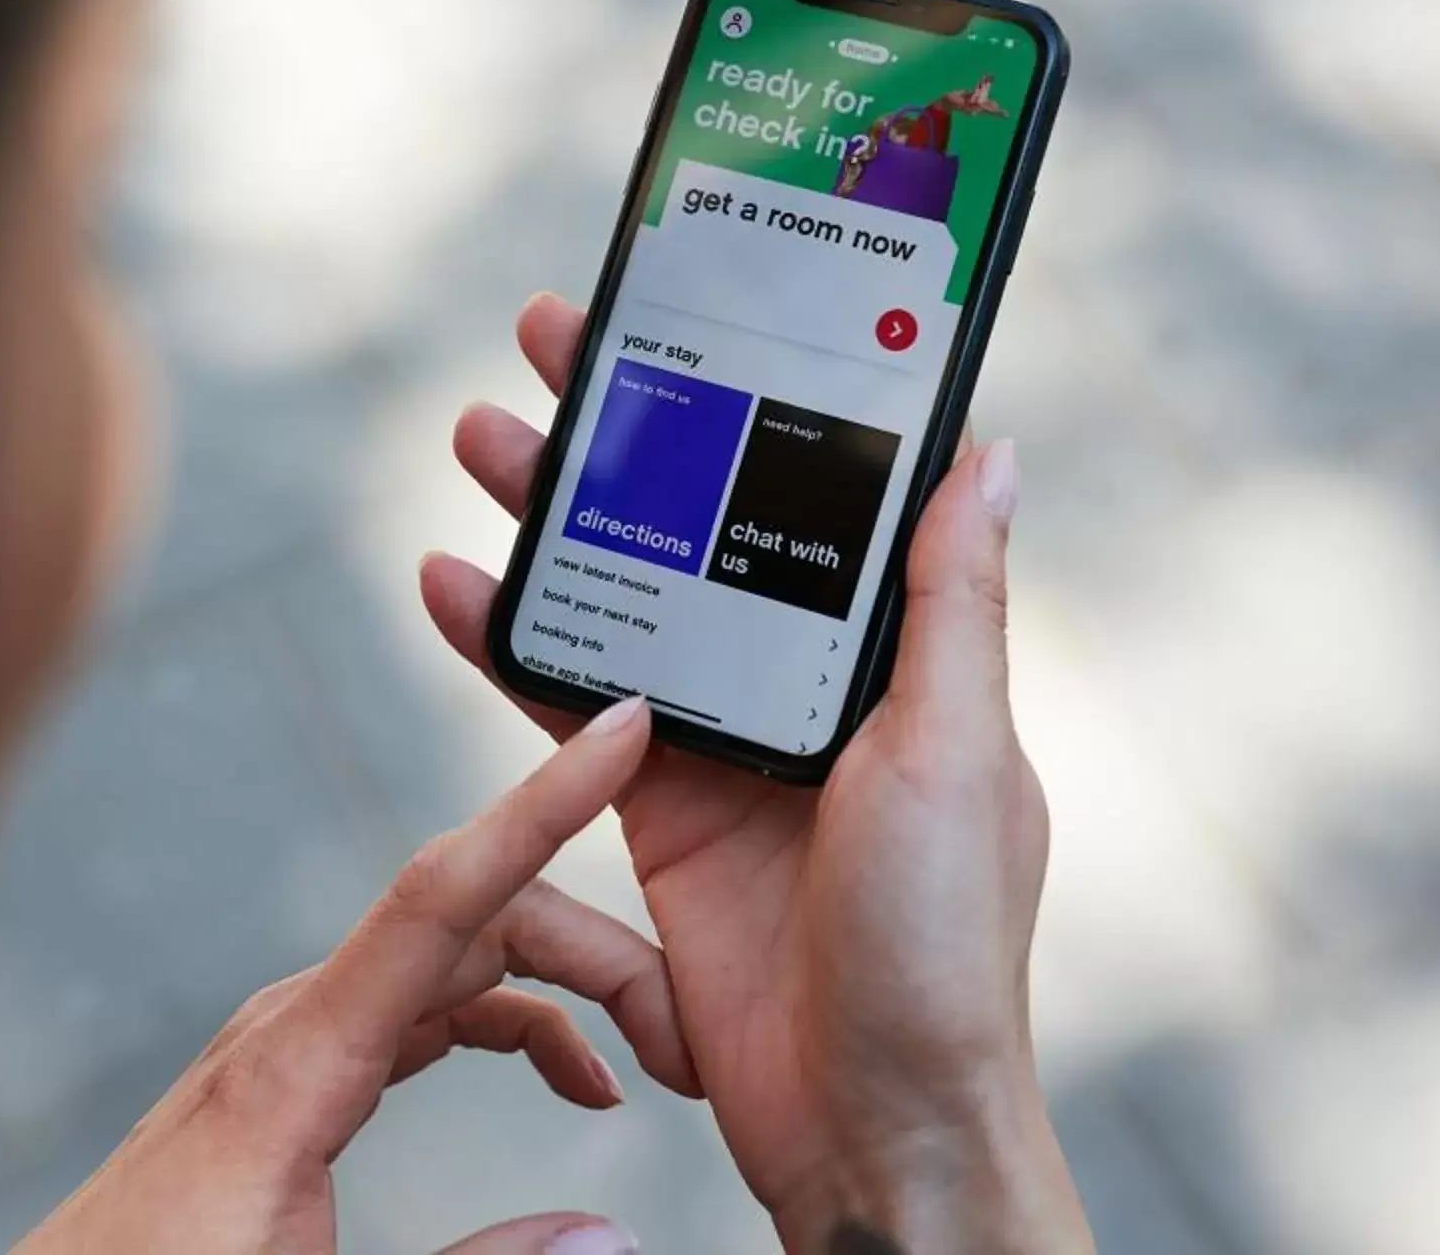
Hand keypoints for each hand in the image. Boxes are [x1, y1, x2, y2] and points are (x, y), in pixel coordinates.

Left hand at [15, 697, 695, 1254]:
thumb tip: (607, 1228)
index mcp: (293, 1067)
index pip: (441, 893)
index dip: (542, 804)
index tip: (619, 728)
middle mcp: (287, 1027)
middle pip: (470, 920)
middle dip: (593, 947)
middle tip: (687, 1038)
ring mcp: (283, 1047)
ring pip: (450, 963)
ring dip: (558, 986)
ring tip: (651, 1055)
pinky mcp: (284, 1081)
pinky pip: (415, 1008)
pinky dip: (505, 1019)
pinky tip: (564, 1074)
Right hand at [421, 297, 1093, 1254]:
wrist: (872, 1122)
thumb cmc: (946, 948)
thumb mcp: (960, 753)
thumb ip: (949, 606)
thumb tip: (988, 453)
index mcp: (897, 658)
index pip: (817, 494)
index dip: (754, 403)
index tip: (698, 317)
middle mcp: (811, 686)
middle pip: (702, 525)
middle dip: (628, 433)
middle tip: (553, 341)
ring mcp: (727, 747)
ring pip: (626, 596)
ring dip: (554, 516)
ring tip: (483, 432)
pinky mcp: (655, 816)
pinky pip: (570, 706)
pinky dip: (509, 643)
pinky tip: (451, 583)